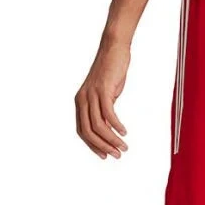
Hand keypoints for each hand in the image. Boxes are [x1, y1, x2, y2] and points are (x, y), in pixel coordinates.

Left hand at [75, 40, 129, 158]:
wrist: (113, 49)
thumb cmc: (111, 72)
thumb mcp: (106, 95)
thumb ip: (104, 111)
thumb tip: (109, 129)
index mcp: (81, 102)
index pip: (82, 131)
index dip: (93, 146)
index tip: (106, 155)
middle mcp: (83, 99)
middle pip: (89, 132)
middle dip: (103, 147)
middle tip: (117, 155)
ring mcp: (92, 95)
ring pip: (98, 126)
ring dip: (111, 140)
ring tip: (123, 147)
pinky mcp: (103, 90)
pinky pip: (108, 114)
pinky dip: (116, 125)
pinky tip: (124, 132)